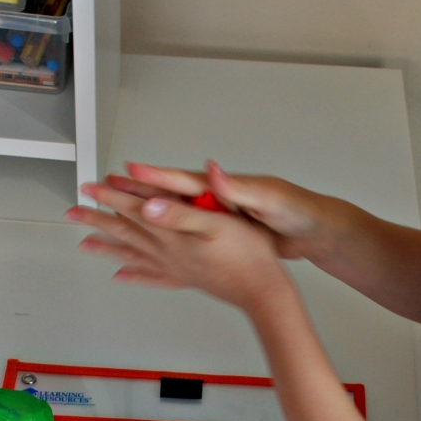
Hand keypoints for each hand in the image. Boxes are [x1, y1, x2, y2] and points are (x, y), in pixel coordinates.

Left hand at [65, 181, 291, 312]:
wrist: (264, 289)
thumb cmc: (249, 255)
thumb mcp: (218, 223)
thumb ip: (180, 214)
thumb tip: (149, 205)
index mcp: (175, 235)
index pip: (134, 211)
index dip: (110, 197)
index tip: (89, 188)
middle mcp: (169, 253)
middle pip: (125, 233)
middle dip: (97, 220)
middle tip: (74, 212)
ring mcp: (176, 268)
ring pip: (132, 255)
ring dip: (107, 248)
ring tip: (85, 244)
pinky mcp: (187, 279)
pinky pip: (152, 277)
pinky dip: (134, 276)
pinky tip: (122, 276)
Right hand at [113, 161, 350, 262]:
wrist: (317, 233)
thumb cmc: (299, 211)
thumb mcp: (269, 198)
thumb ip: (239, 188)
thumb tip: (213, 172)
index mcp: (225, 187)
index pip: (182, 180)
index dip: (154, 177)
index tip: (126, 172)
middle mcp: (217, 199)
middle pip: (168, 196)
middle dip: (135, 193)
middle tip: (103, 189)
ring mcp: (219, 218)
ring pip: (173, 217)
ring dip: (145, 218)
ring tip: (116, 217)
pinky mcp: (225, 236)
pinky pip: (189, 237)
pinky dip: (169, 241)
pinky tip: (155, 248)